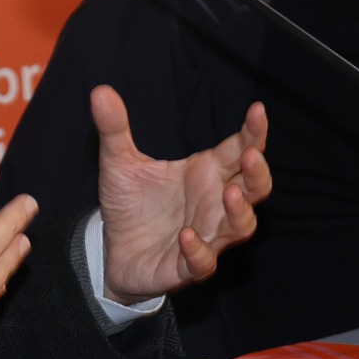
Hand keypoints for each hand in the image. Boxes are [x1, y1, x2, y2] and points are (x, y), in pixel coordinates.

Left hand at [93, 86, 272, 301]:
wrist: (111, 249)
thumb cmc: (128, 203)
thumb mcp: (118, 163)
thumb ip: (114, 129)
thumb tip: (100, 91)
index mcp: (205, 173)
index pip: (240, 149)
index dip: (253, 132)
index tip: (257, 110)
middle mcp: (213, 204)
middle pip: (254, 188)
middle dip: (258, 173)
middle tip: (251, 155)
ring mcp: (205, 236)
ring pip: (240, 226)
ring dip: (239, 211)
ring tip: (230, 193)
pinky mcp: (186, 267)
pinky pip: (203, 263)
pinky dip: (199, 251)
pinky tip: (187, 236)